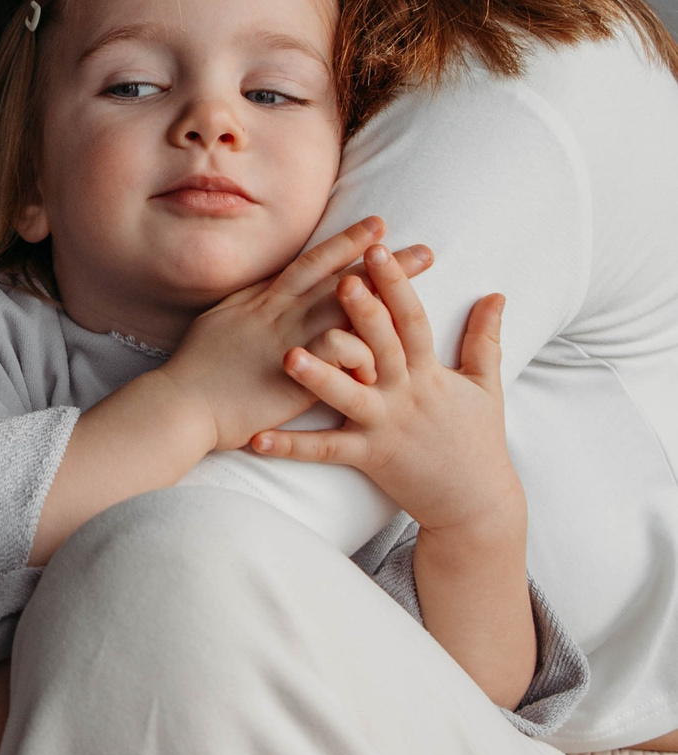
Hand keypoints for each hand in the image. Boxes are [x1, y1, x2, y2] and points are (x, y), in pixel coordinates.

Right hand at [162, 218, 432, 451]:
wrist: (179, 403)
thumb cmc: (193, 371)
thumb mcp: (218, 324)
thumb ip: (245, 307)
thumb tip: (261, 292)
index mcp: (260, 300)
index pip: (311, 264)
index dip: (346, 243)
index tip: (378, 226)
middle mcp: (278, 313)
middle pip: (340, 279)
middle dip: (383, 263)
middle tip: (424, 250)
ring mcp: (287, 339)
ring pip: (345, 308)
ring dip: (386, 299)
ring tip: (422, 300)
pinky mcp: (293, 372)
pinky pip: (338, 350)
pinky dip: (362, 352)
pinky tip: (384, 359)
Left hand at [250, 246, 522, 532]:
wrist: (475, 506)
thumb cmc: (477, 440)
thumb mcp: (487, 386)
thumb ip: (486, 338)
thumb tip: (498, 293)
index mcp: (429, 373)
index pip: (412, 320)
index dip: (397, 284)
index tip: (379, 249)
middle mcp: (406, 395)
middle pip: (382, 348)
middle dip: (363, 315)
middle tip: (340, 281)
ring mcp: (385, 427)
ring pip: (348, 397)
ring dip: (319, 377)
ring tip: (287, 356)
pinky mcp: (368, 458)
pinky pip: (325, 451)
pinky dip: (291, 446)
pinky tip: (257, 437)